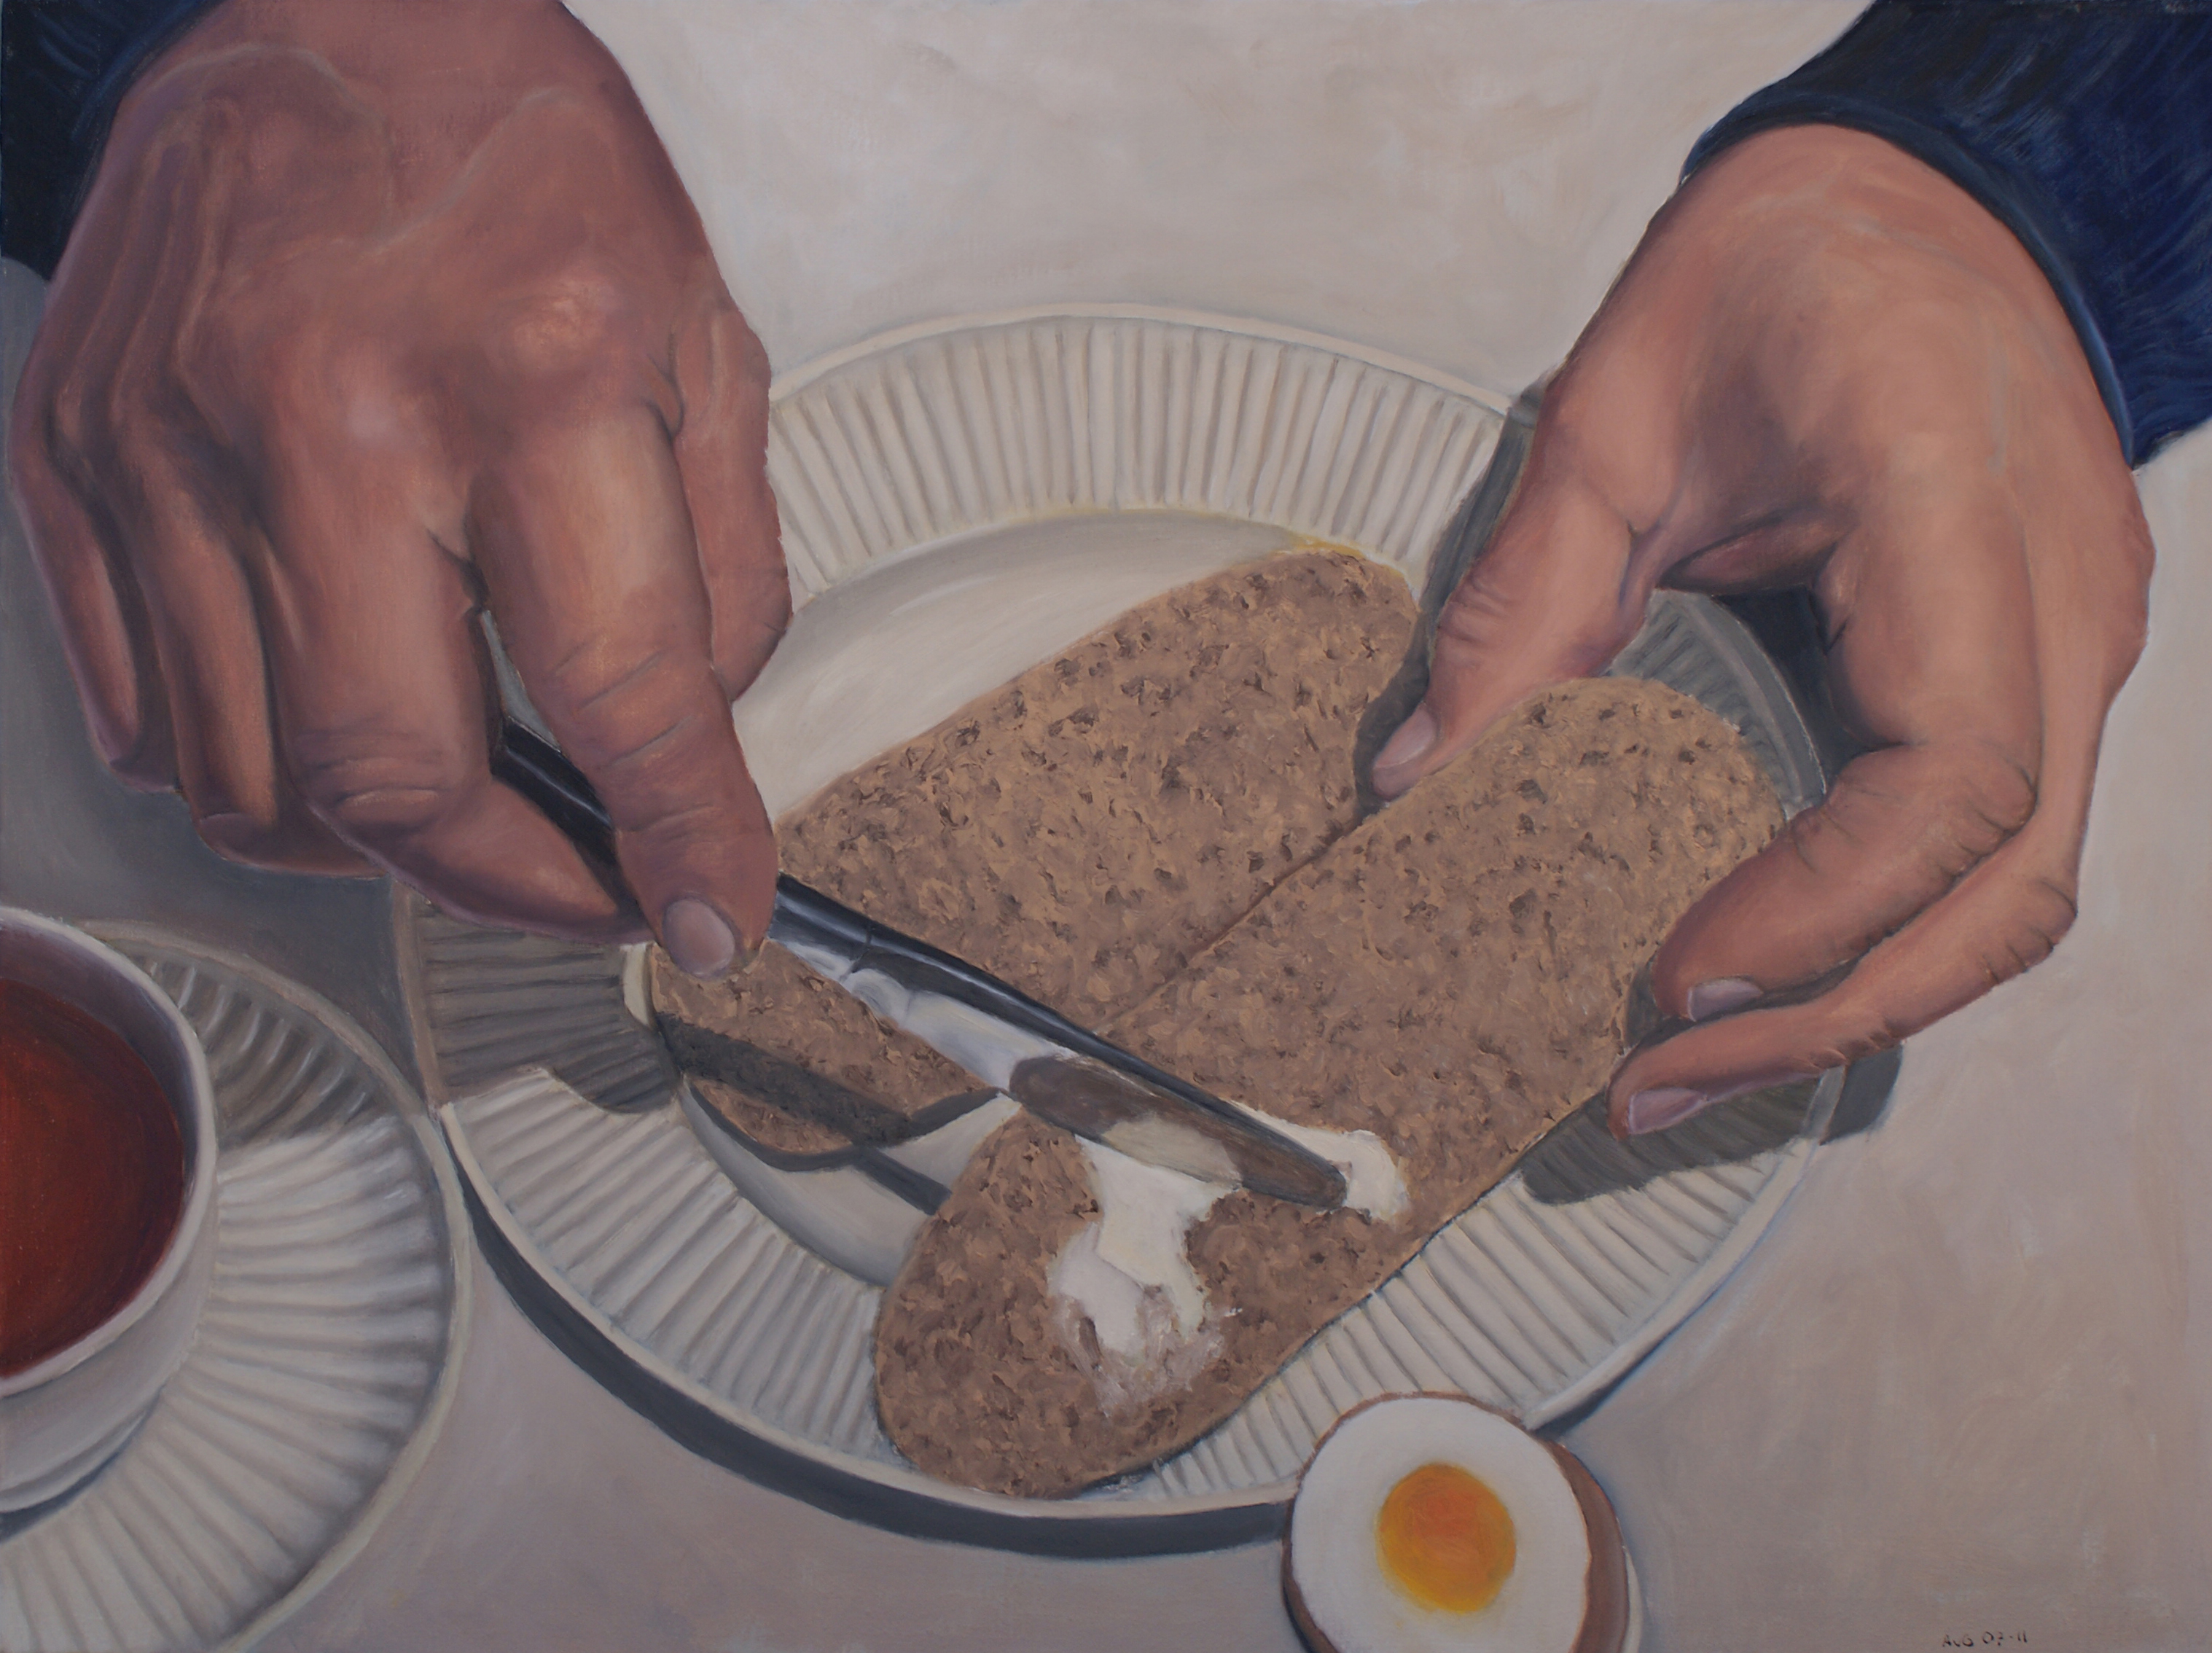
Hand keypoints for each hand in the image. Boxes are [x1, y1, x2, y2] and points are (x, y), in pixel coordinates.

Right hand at [8, 0, 784, 974]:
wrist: (322, 4)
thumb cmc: (525, 162)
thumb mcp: (704, 340)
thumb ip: (724, 570)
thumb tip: (698, 751)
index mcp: (528, 381)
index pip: (618, 694)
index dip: (680, 843)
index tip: (713, 916)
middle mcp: (325, 424)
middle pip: (397, 781)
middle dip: (514, 884)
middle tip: (588, 881)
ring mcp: (170, 449)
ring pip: (256, 783)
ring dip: (381, 846)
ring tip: (469, 804)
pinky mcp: (75, 464)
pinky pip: (147, 715)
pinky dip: (253, 775)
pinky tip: (336, 727)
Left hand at [1369, 127, 2150, 1133]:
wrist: (1914, 201)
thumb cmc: (1775, 270)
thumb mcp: (1611, 407)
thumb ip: (1521, 600)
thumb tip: (1413, 783)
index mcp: (1952, 510)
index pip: (1949, 782)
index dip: (1820, 911)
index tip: (1673, 976)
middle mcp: (2058, 598)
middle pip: (2007, 890)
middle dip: (1830, 1011)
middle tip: (1650, 1080)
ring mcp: (2076, 641)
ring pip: (2017, 895)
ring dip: (1860, 998)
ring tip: (1686, 1059)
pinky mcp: (2048, 667)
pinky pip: (1993, 846)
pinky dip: (1883, 931)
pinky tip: (1763, 972)